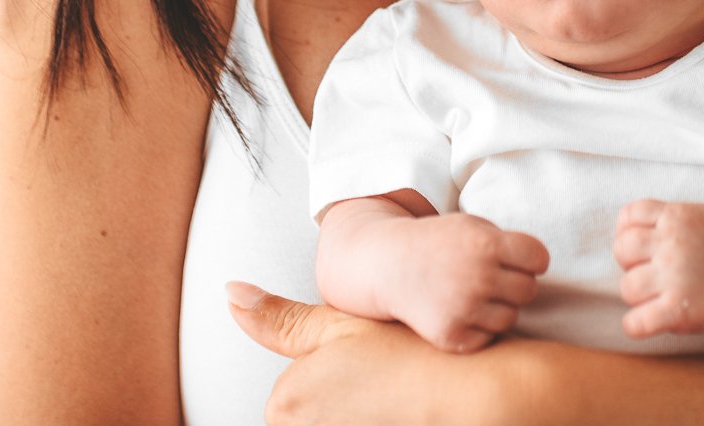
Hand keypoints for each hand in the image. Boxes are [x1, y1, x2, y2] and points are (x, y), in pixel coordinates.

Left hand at [228, 282, 525, 425]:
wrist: (475, 398)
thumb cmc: (407, 356)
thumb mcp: (338, 325)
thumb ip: (279, 318)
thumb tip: (229, 291)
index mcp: (285, 403)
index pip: (291, 399)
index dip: (334, 379)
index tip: (370, 372)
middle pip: (310, 417)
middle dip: (344, 404)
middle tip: (385, 390)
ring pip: (336, 422)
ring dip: (361, 414)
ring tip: (397, 408)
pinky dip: (377, 422)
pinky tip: (402, 418)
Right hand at [385, 211, 550, 352]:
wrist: (389, 266)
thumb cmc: (439, 243)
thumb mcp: (471, 225)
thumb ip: (507, 242)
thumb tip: (541, 267)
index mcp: (486, 244)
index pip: (539, 258)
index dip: (532, 260)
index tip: (518, 260)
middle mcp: (478, 276)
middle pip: (529, 291)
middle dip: (514, 285)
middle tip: (492, 279)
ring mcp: (464, 309)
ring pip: (510, 318)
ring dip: (497, 308)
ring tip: (471, 294)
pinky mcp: (451, 335)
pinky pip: (487, 338)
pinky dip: (478, 328)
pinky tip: (459, 311)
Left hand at [613, 198, 703, 337]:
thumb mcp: (699, 215)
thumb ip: (666, 217)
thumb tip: (626, 227)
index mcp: (676, 217)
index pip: (627, 216)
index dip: (627, 232)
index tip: (641, 247)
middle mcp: (673, 243)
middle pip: (622, 249)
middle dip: (630, 263)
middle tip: (649, 272)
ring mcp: (675, 277)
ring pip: (627, 287)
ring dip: (637, 295)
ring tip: (655, 296)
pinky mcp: (679, 310)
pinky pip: (636, 322)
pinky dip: (635, 325)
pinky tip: (645, 322)